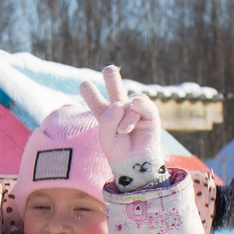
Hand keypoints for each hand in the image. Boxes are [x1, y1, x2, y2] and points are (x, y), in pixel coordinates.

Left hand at [82, 67, 163, 188]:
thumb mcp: (105, 135)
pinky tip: (131, 126)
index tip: (84, 84)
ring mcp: (136, 111)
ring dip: (123, 116)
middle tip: (109, 68)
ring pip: (126, 99)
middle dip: (112, 76)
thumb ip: (107, 117)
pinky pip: (139, 103)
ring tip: (123, 132)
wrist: (136, 165)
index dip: (91, 93)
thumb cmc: (119, 153)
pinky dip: (133, 114)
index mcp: (107, 118)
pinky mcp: (149, 114)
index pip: (97, 102)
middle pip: (116, 89)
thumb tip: (123, 102)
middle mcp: (121, 112)